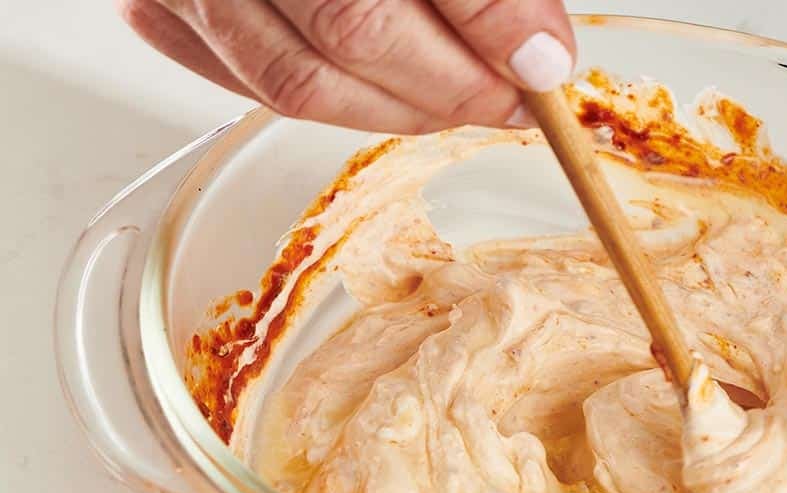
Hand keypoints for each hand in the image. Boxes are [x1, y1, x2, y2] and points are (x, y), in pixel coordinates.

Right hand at [116, 0, 574, 131]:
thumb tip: (535, 48)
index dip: (490, 24)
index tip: (544, 62)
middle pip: (352, 32)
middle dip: (454, 86)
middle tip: (514, 97)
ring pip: (296, 83)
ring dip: (399, 109)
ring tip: (461, 100)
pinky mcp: (161, 6)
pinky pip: (249, 84)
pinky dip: (333, 99)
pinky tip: (385, 89)